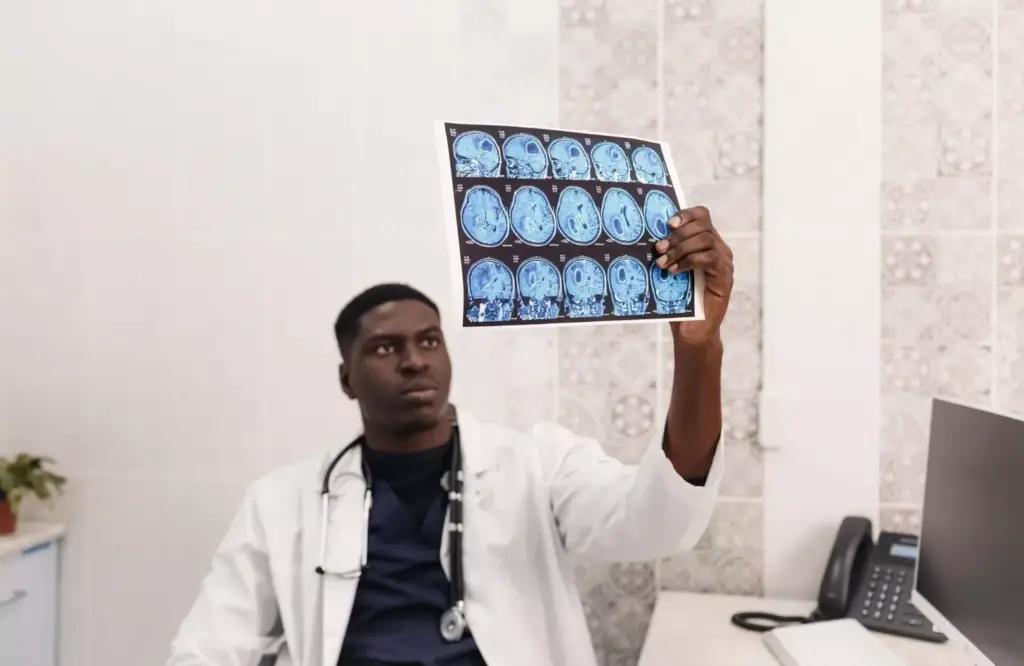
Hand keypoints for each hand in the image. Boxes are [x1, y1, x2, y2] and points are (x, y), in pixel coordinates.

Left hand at [653, 206, 733, 344]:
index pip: (702, 216)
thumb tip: (650, 236)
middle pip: (703, 226)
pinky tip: (674, 271)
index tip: (668, 223)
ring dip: (680, 249)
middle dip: (678, 235)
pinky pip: (709, 259)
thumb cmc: (679, 300)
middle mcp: (720, 250)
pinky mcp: (725, 279)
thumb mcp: (671, 270)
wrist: (692, 330)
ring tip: (663, 263)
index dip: (686, 215)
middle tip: (659, 249)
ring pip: (706, 240)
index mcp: (708, 244)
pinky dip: (689, 262)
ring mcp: (725, 264)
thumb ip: (668, 252)